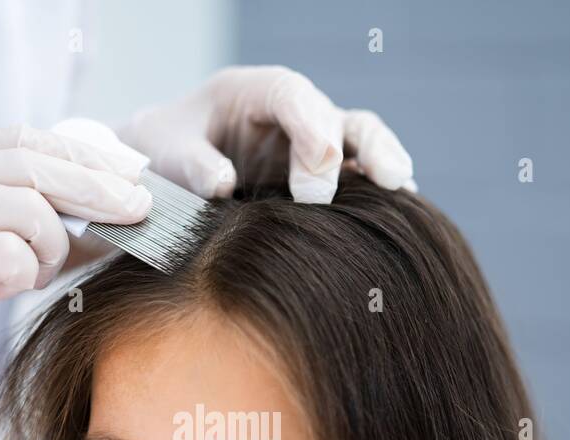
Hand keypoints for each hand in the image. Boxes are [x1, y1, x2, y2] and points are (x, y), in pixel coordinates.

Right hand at [0, 124, 150, 383]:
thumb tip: (87, 197)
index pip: (21, 140)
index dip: (80, 155)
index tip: (126, 173)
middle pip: (34, 165)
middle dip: (97, 189)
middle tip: (139, 209)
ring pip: (31, 212)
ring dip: (49, 252)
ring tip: (30, 276)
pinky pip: (15, 256)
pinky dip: (20, 277)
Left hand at [117, 65, 413, 203]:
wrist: (167, 162)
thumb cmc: (166, 148)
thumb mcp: (167, 152)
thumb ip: (192, 165)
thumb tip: (223, 184)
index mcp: (254, 91)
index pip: (294, 98)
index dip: (314, 135)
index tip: (315, 187)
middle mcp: (293, 112)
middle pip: (342, 119)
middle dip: (364, 149)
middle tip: (374, 188)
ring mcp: (313, 142)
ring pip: (362, 142)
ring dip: (383, 165)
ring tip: (402, 195)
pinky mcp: (320, 174)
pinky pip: (357, 176)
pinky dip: (376, 192)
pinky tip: (397, 217)